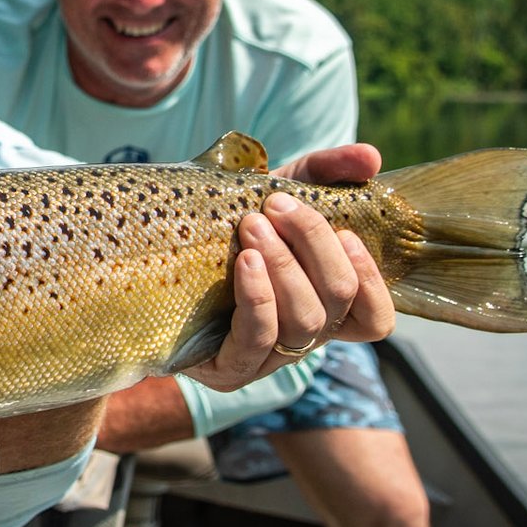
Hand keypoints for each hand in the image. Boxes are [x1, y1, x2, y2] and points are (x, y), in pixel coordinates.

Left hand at [182, 142, 394, 391]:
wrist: (151, 253)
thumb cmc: (227, 222)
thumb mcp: (276, 188)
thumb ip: (326, 170)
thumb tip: (371, 157)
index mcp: (324, 305)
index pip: (375, 318)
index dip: (371, 278)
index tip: (346, 230)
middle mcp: (305, 337)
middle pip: (339, 301)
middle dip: (315, 245)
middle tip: (276, 205)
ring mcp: (269, 359)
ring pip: (304, 320)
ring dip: (285, 265)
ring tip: (252, 225)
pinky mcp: (228, 369)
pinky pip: (257, 338)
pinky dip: (258, 297)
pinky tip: (245, 262)